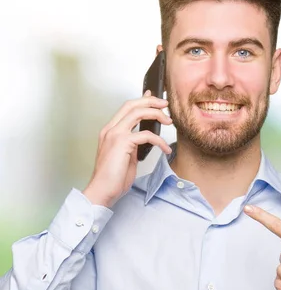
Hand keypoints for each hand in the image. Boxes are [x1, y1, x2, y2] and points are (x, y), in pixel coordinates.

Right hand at [83, 90, 172, 207]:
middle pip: (132, 105)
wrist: (103, 190)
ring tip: (169, 122)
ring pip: (138, 113)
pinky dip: (160, 141)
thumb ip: (133, 143)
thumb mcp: (126, 155)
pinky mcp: (122, 143)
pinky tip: (165, 149)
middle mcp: (110, 129)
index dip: (142, 100)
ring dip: (156, 114)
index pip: (126, 108)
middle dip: (151, 101)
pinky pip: (146, 135)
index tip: (155, 98)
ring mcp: (115, 135)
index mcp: (110, 131)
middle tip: (165, 105)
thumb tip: (145, 134)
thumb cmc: (114, 177)